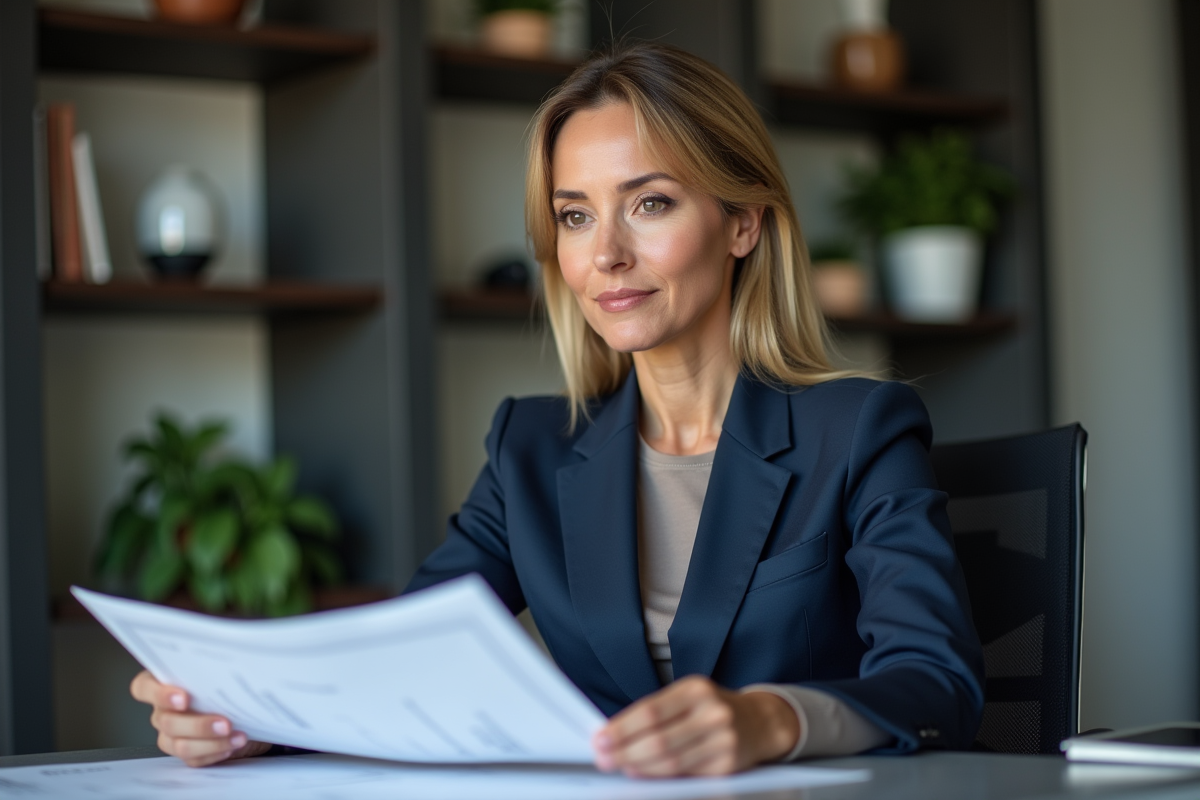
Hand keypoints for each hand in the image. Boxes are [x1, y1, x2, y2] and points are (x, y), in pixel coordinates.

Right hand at [130, 670, 271, 766]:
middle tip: (224, 723)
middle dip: (198, 725)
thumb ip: (212, 668)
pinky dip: (215, 753)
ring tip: (236, 736)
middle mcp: (162, 711)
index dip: (158, 694)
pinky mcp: (185, 752)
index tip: (183, 698)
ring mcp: (170, 735)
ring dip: (211, 743)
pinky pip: (194, 759)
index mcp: (162, 685)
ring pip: (179, 745)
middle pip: (167, 722)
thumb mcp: (217, 670)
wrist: (241, 706)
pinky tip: (231, 744)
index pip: (143, 688)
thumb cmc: (223, 682)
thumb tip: (228, 664)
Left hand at [591, 675, 799, 776]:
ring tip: (621, 766)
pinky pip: (687, 775)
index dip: (622, 727)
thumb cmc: (712, 708)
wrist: (759, 722)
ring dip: (640, 767)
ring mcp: (723, 740)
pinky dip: (662, 776)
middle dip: (625, 752)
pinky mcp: (727, 765)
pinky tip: (645, 773)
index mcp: (696, 689)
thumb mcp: (688, 696)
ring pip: (671, 761)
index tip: (600, 738)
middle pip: (659, 739)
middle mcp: (712, 712)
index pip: (651, 710)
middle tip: (604, 758)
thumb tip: (616, 734)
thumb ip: (657, 712)